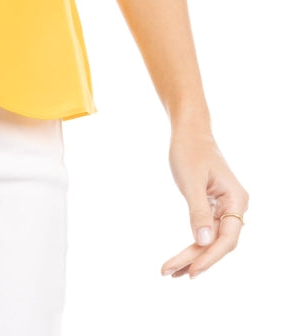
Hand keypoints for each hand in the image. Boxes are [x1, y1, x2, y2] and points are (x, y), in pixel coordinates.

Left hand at [161, 129, 248, 278]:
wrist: (189, 131)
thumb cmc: (190, 150)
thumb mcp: (191, 180)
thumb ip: (198, 211)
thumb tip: (203, 242)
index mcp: (236, 199)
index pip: (227, 238)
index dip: (210, 257)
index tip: (191, 271)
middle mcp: (235, 205)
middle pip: (219, 242)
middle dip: (196, 259)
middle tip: (170, 274)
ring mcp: (226, 207)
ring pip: (211, 240)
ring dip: (192, 255)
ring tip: (169, 272)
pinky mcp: (214, 207)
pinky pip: (206, 231)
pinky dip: (193, 244)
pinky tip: (180, 259)